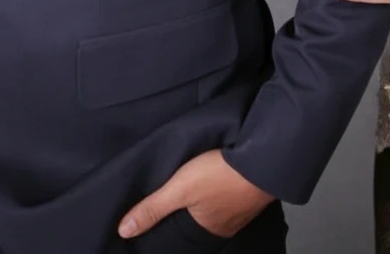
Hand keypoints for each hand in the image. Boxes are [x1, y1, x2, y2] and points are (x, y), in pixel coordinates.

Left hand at [118, 148, 272, 239]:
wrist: (266, 155)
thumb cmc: (222, 173)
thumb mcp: (180, 187)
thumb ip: (153, 207)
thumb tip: (124, 231)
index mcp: (206, 230)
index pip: (181, 235)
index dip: (169, 226)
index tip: (158, 215)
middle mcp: (224, 225)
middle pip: (198, 221)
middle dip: (187, 212)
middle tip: (173, 197)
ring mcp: (241, 208)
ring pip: (215, 207)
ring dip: (204, 199)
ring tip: (192, 185)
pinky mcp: (251, 189)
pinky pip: (231, 194)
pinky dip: (221, 188)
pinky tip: (217, 176)